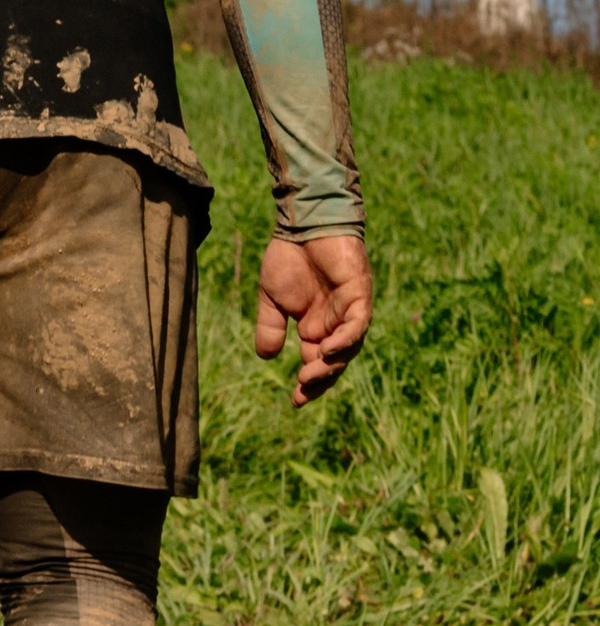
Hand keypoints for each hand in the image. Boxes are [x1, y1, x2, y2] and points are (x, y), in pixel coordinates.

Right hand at [256, 232, 371, 406]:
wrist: (303, 225)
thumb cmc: (289, 258)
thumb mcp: (272, 300)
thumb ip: (270, 327)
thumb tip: (266, 357)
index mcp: (316, 326)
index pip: (317, 362)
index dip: (310, 383)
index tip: (296, 401)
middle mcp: (336, 322)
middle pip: (336, 361)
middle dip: (321, 380)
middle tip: (303, 392)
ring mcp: (350, 309)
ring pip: (349, 347)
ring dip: (332, 364)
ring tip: (310, 376)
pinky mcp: (360, 294)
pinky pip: (358, 324)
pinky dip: (345, 339)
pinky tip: (327, 350)